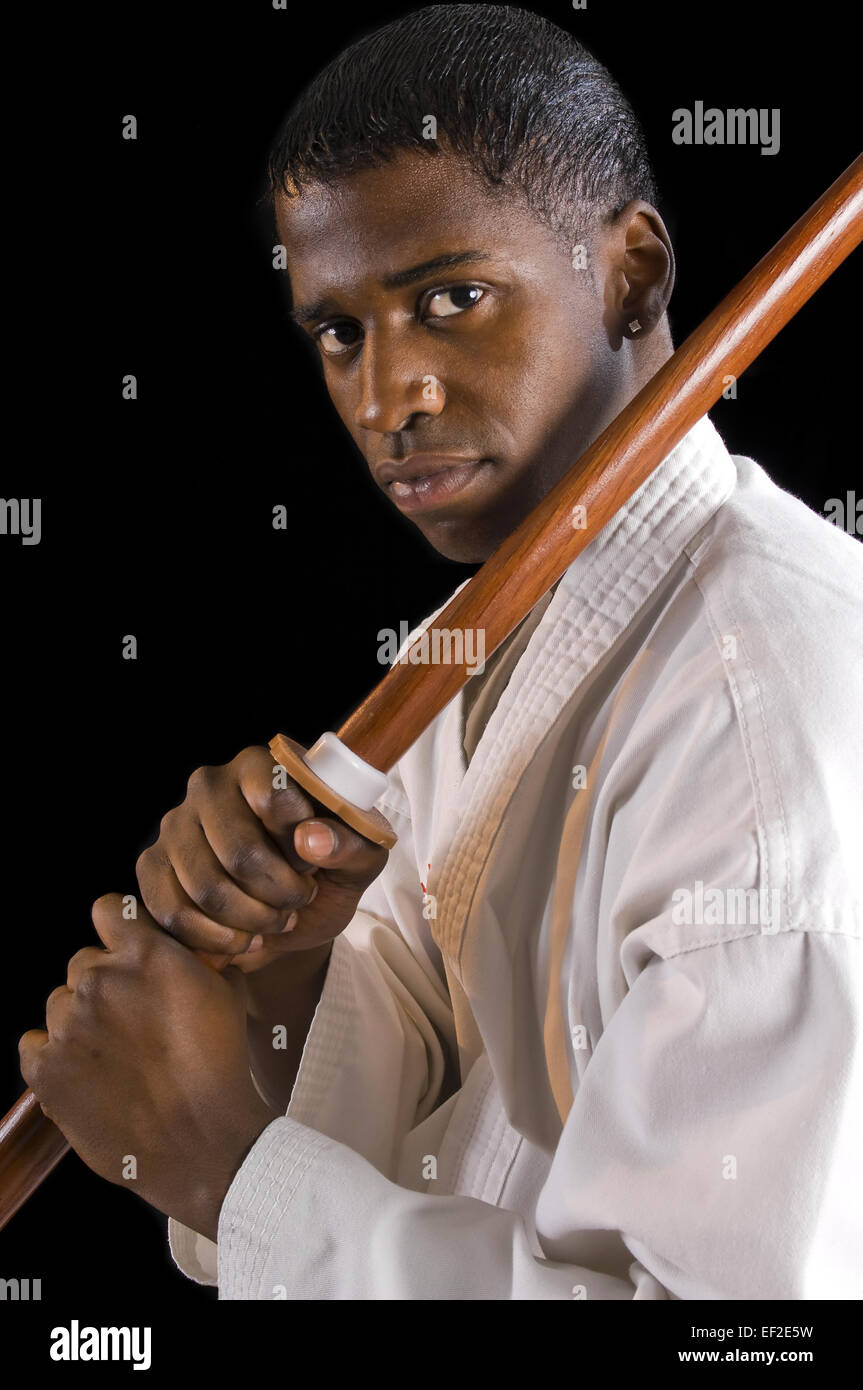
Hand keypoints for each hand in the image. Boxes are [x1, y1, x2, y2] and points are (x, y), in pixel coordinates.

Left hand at [18, 894, 279, 1241]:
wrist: (200, 1141)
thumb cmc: (218, 1067)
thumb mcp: (223, 994)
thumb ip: (193, 959)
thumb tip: (188, 946)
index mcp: (143, 954)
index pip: (108, 909)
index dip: (118, 929)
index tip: (127, 952)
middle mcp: (98, 979)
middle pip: (83, 962)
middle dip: (105, 984)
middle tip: (132, 1020)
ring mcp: (66, 1024)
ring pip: (60, 1004)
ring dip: (81, 1021)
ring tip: (114, 1056)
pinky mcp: (44, 1069)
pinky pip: (34, 1044)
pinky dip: (53, 1056)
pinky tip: (86, 1074)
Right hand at [135, 745, 389, 972]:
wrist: (292, 914)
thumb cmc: (328, 873)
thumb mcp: (359, 862)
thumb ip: (351, 844)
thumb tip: (311, 838)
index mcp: (261, 765)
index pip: (275, 797)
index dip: (300, 845)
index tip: (313, 864)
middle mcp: (210, 784)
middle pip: (239, 851)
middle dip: (277, 893)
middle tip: (297, 901)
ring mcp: (175, 825)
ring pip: (207, 887)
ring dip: (251, 920)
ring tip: (274, 920)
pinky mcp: (153, 866)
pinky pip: (174, 912)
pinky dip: (215, 938)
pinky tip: (241, 938)